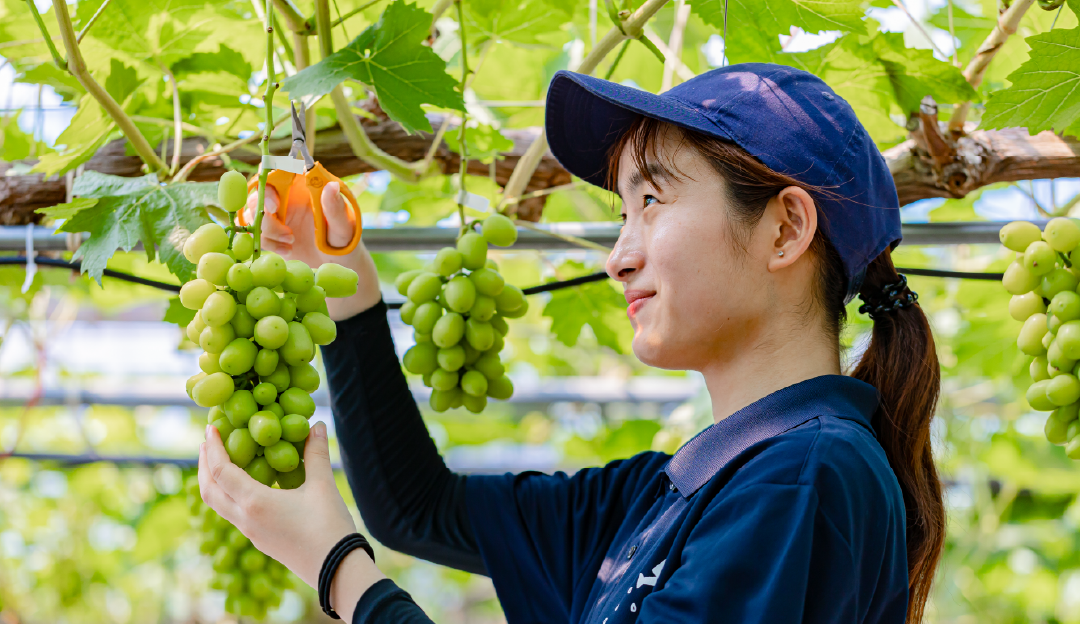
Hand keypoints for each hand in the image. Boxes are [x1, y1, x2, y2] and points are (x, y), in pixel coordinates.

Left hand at [198, 422, 386, 616]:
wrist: (336, 570)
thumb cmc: (329, 526)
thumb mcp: (323, 485)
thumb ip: (316, 453)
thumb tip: (317, 425)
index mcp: (255, 503)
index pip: (221, 471)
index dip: (214, 447)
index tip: (211, 427)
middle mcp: (245, 520)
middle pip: (209, 491)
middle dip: (204, 465)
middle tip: (208, 442)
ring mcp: (251, 534)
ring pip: (219, 505)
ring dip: (214, 482)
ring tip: (222, 462)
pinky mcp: (261, 541)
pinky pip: (234, 515)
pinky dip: (229, 495)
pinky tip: (246, 486)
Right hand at [242, 180, 380, 319]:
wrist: (335, 266)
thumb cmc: (344, 241)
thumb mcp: (343, 226)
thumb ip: (335, 208)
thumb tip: (331, 186)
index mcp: (304, 186)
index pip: (280, 169)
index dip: (269, 177)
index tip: (275, 201)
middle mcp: (287, 196)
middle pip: (260, 190)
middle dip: (264, 207)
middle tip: (281, 224)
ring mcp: (276, 215)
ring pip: (254, 213)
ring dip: (268, 229)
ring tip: (291, 242)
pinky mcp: (269, 233)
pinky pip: (256, 233)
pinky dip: (268, 243)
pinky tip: (287, 251)